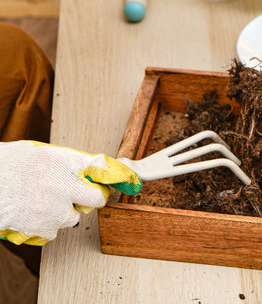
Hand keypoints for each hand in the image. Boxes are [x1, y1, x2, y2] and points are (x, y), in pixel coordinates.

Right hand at [0, 141, 141, 244]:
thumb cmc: (10, 165)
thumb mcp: (45, 153)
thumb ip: (73, 161)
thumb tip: (95, 166)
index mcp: (65, 162)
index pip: (103, 167)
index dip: (117, 175)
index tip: (129, 178)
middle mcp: (63, 185)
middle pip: (96, 199)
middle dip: (90, 197)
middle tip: (77, 193)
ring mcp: (54, 209)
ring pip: (74, 216)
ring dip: (64, 211)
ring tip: (43, 199)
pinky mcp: (44, 228)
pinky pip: (56, 229)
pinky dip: (48, 224)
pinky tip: (34, 211)